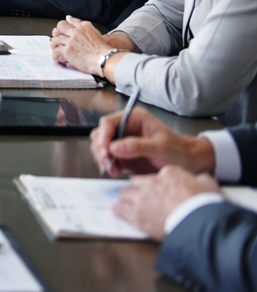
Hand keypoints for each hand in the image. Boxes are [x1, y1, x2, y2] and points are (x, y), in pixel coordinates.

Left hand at [50, 16, 114, 73]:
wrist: (104, 59)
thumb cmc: (103, 50)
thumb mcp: (97, 34)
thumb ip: (87, 29)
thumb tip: (80, 28)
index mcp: (84, 26)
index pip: (70, 20)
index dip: (66, 24)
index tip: (64, 27)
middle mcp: (76, 31)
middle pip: (60, 26)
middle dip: (58, 31)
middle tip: (57, 37)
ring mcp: (70, 41)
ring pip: (56, 39)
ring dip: (55, 44)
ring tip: (55, 48)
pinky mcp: (67, 50)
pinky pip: (56, 50)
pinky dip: (55, 54)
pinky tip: (57, 57)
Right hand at [90, 108, 216, 177]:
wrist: (190, 164)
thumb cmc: (179, 151)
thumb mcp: (161, 147)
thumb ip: (137, 146)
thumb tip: (114, 147)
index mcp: (133, 119)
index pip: (108, 123)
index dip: (104, 136)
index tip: (105, 151)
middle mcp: (126, 129)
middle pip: (101, 135)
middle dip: (101, 149)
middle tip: (107, 162)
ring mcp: (124, 143)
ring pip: (103, 148)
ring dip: (103, 159)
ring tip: (112, 170)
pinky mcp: (125, 156)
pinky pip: (110, 159)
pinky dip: (109, 166)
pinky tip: (115, 172)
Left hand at [113, 165, 221, 239]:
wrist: (200, 223)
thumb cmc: (206, 205)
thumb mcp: (208, 185)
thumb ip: (199, 180)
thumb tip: (199, 181)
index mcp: (168, 174)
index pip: (155, 176)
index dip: (156, 184)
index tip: (157, 190)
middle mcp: (151, 183)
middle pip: (136, 183)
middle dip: (137, 190)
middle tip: (141, 197)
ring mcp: (142, 198)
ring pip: (125, 194)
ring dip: (127, 199)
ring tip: (128, 204)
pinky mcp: (137, 215)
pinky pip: (121, 209)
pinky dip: (119, 210)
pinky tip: (118, 211)